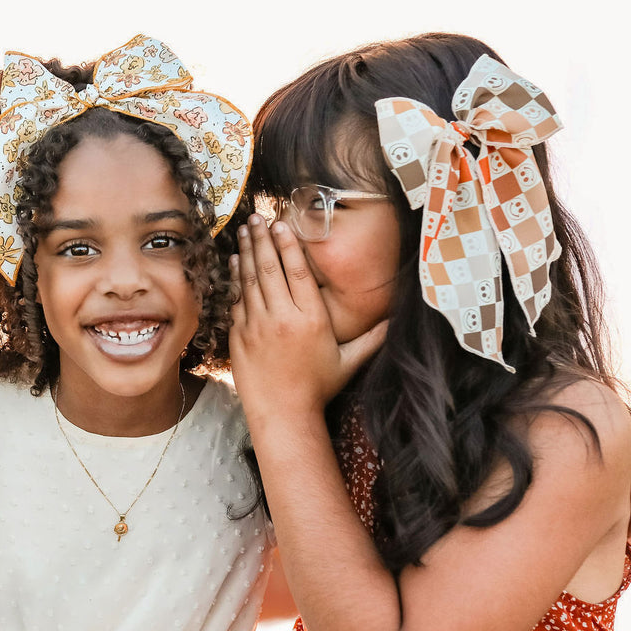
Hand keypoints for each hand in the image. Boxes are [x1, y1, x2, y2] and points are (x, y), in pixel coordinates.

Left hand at [230, 215, 385, 418]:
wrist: (283, 414)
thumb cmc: (319, 387)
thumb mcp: (350, 361)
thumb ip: (373, 338)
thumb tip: (396, 320)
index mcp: (312, 319)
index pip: (299, 271)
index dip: (289, 245)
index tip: (282, 224)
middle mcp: (283, 318)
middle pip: (271, 268)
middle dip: (263, 239)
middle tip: (258, 217)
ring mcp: (257, 326)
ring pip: (250, 280)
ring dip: (246, 252)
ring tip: (246, 229)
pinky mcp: (239, 335)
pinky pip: (237, 299)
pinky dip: (235, 277)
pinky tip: (234, 261)